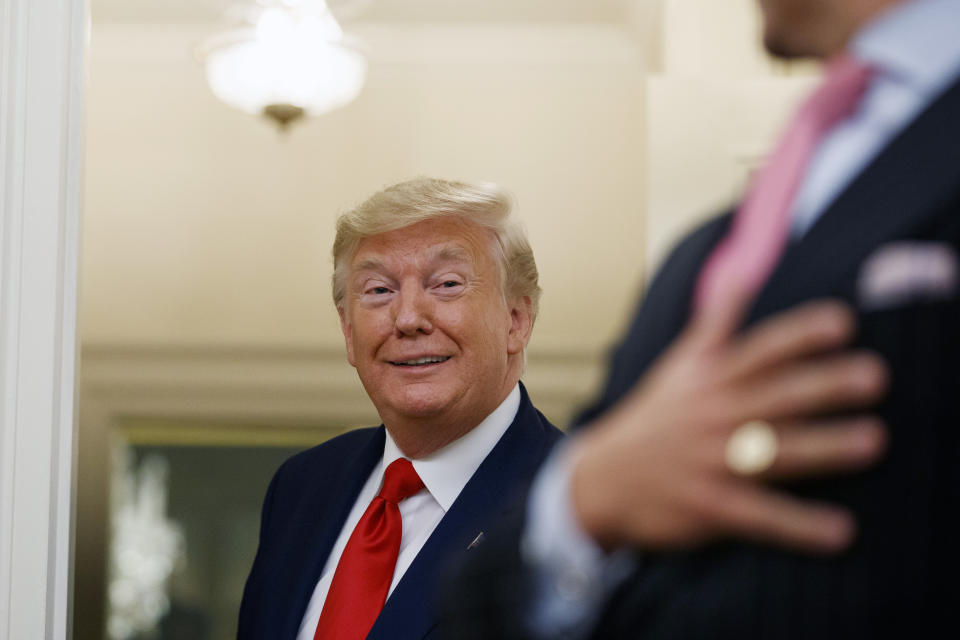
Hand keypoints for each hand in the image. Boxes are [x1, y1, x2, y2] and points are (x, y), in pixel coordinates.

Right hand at [571, 287, 887, 552]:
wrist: (602, 478)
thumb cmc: (656, 416)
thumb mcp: (680, 364)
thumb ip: (716, 321)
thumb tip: (740, 269)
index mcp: (710, 378)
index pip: (761, 350)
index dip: (800, 334)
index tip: (842, 322)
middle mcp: (713, 415)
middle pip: (775, 396)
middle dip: (823, 385)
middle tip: (873, 376)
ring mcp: (711, 461)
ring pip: (774, 451)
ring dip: (823, 447)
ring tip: (871, 440)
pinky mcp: (710, 507)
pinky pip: (761, 516)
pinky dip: (800, 525)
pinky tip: (840, 530)